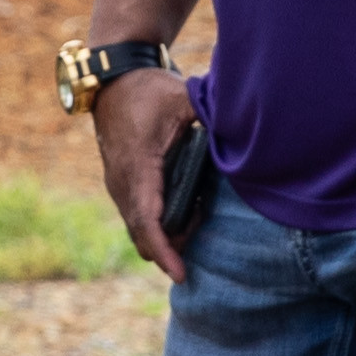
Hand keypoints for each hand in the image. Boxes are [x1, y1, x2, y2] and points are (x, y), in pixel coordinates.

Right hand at [90, 67, 198, 279]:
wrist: (112, 82)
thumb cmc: (147, 91)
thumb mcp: (182, 99)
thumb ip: (210, 120)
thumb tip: (242, 137)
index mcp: (137, 166)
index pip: (147, 220)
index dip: (164, 250)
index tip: (181, 273)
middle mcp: (121, 183)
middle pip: (142, 234)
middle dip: (171, 247)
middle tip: (201, 228)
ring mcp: (118, 186)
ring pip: (139, 228)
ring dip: (167, 234)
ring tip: (197, 213)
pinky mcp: (122, 185)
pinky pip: (138, 216)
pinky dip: (160, 223)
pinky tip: (186, 208)